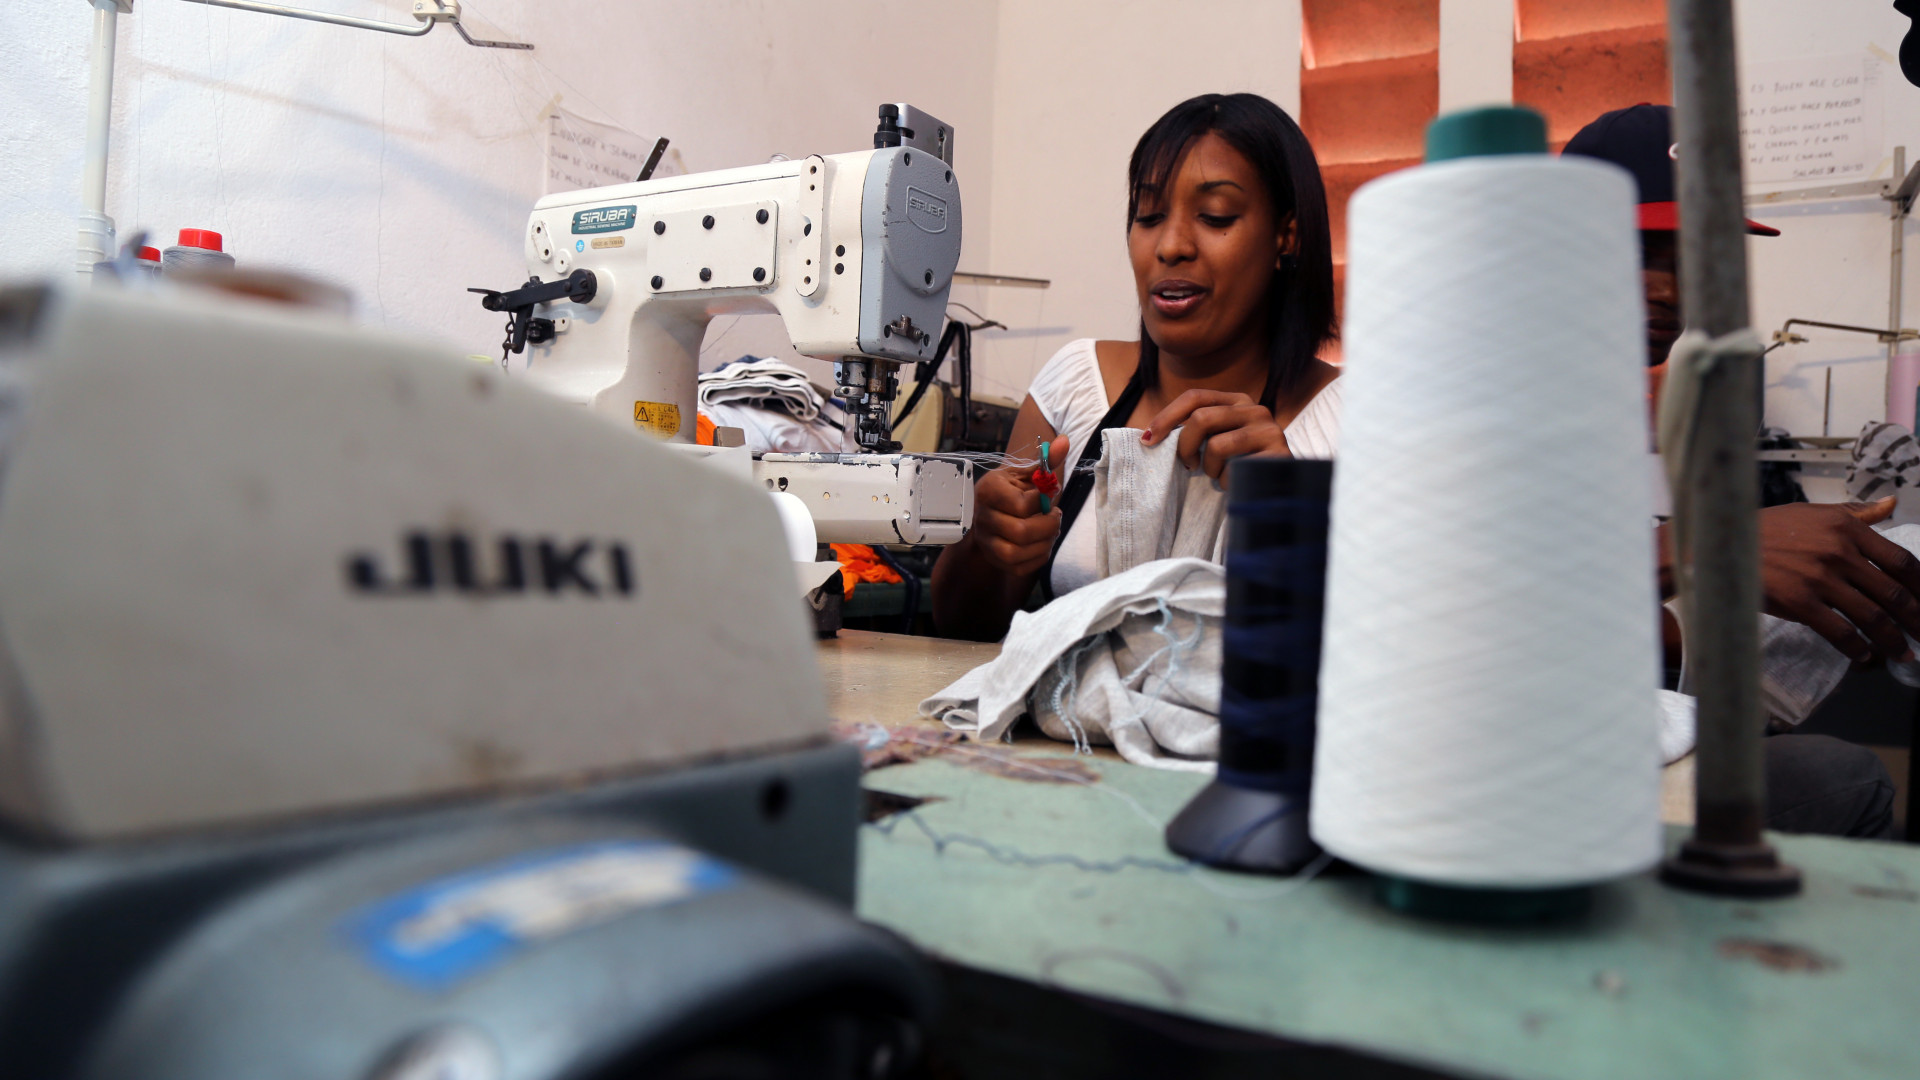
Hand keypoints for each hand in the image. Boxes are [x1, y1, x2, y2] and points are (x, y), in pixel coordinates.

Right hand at [968, 434, 1069, 575]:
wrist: (994, 507)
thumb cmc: (1014, 488)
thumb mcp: (1027, 471)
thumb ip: (1046, 460)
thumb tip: (1064, 441)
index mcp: (989, 490)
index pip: (1021, 505)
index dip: (1041, 502)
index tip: (1045, 496)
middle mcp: (982, 517)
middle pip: (1020, 532)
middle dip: (1048, 526)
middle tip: (1055, 516)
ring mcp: (986, 540)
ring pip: (1016, 553)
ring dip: (1044, 544)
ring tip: (1050, 531)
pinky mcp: (994, 558)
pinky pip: (1018, 567)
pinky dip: (1038, 557)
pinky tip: (1043, 543)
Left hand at [1140, 389, 1288, 485]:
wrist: (1277, 492)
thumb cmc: (1238, 467)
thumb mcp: (1215, 441)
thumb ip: (1193, 430)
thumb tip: (1148, 435)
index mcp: (1238, 401)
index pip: (1195, 397)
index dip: (1167, 416)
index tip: (1147, 439)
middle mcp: (1256, 409)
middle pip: (1201, 417)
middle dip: (1185, 446)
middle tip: (1188, 465)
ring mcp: (1270, 431)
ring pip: (1217, 445)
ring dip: (1209, 468)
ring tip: (1219, 475)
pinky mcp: (1278, 455)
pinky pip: (1235, 469)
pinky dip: (1227, 481)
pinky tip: (1236, 483)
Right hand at [1750, 497, 1919, 662]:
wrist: (1720, 544)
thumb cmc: (1765, 529)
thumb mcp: (1812, 512)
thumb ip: (1856, 512)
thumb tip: (1892, 504)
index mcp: (1847, 528)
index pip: (1901, 561)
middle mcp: (1839, 552)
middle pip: (1893, 593)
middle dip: (1916, 620)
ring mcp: (1820, 579)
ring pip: (1872, 617)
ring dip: (1893, 641)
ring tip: (1903, 654)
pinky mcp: (1800, 602)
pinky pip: (1840, 632)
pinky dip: (1857, 648)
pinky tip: (1863, 656)